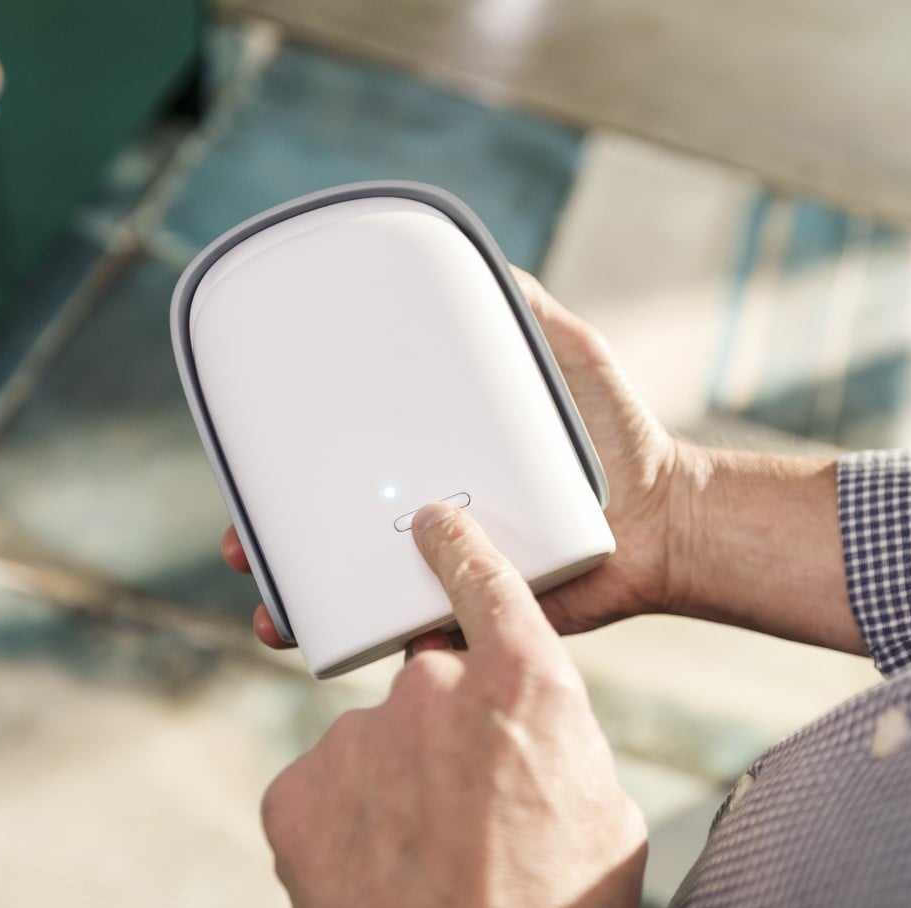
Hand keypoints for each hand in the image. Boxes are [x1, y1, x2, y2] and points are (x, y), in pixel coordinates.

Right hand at [223, 268, 688, 648]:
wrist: (668, 520)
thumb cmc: (622, 441)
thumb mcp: (573, 358)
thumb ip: (534, 314)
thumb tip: (489, 263)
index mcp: (443, 462)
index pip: (355, 467)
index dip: (300, 472)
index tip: (258, 465)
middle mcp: (436, 517)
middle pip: (339, 535)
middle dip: (280, 543)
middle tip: (242, 541)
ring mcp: (453, 569)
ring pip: (359, 592)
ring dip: (302, 601)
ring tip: (268, 600)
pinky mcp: (478, 610)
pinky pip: (411, 631)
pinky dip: (363, 640)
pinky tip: (324, 639)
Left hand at [261, 502, 647, 907]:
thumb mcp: (607, 817)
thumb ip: (561, 740)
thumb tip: (531, 730)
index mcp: (526, 685)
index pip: (486, 581)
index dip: (459, 548)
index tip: (435, 525)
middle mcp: (433, 693)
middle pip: (430, 680)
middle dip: (447, 730)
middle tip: (468, 808)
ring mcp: (355, 742)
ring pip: (377, 740)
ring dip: (396, 781)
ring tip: (426, 860)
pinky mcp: (295, 794)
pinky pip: (326, 784)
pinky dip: (348, 818)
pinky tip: (379, 873)